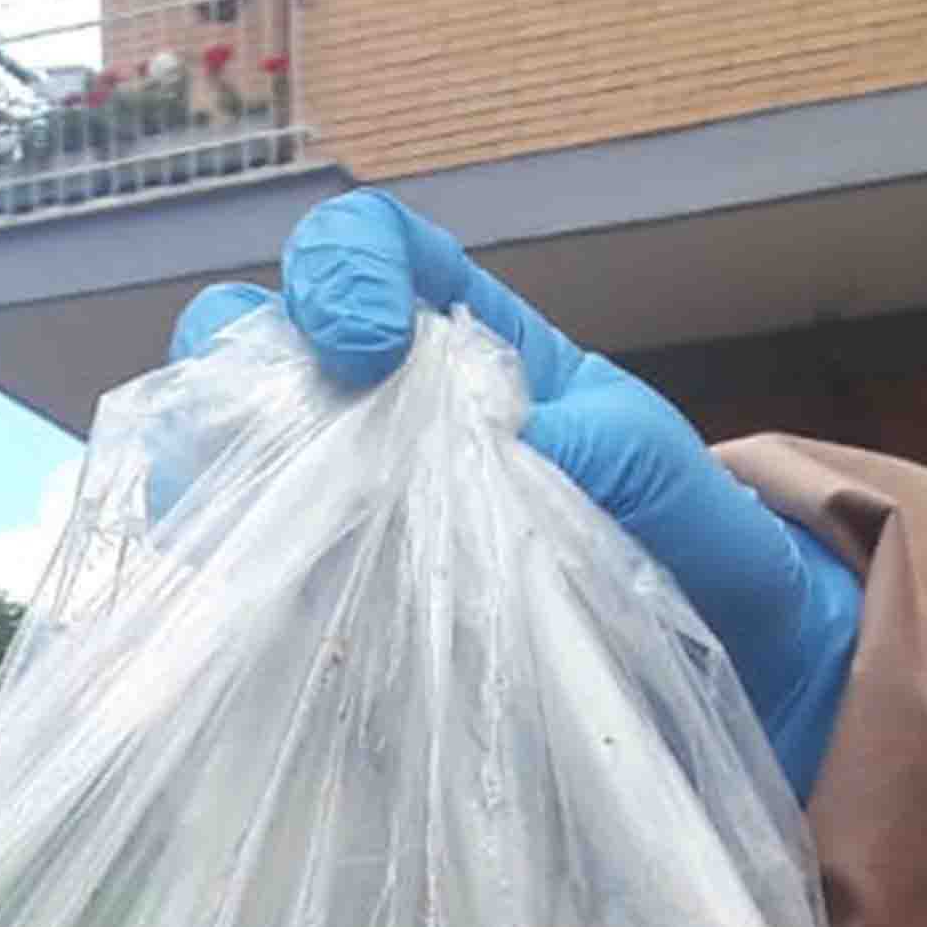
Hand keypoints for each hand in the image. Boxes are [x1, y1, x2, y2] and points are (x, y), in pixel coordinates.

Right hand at [172, 188, 863, 795]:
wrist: (708, 676)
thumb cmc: (695, 554)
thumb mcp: (681, 488)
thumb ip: (622, 458)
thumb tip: (528, 444)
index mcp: (473, 350)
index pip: (378, 250)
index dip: (343, 265)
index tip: (364, 341)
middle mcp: (385, 418)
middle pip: (255, 335)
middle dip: (245, 358)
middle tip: (295, 437)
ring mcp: (343, 516)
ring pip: (221, 456)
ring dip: (217, 475)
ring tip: (265, 534)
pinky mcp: (328, 617)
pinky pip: (238, 586)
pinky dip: (230, 589)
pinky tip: (267, 615)